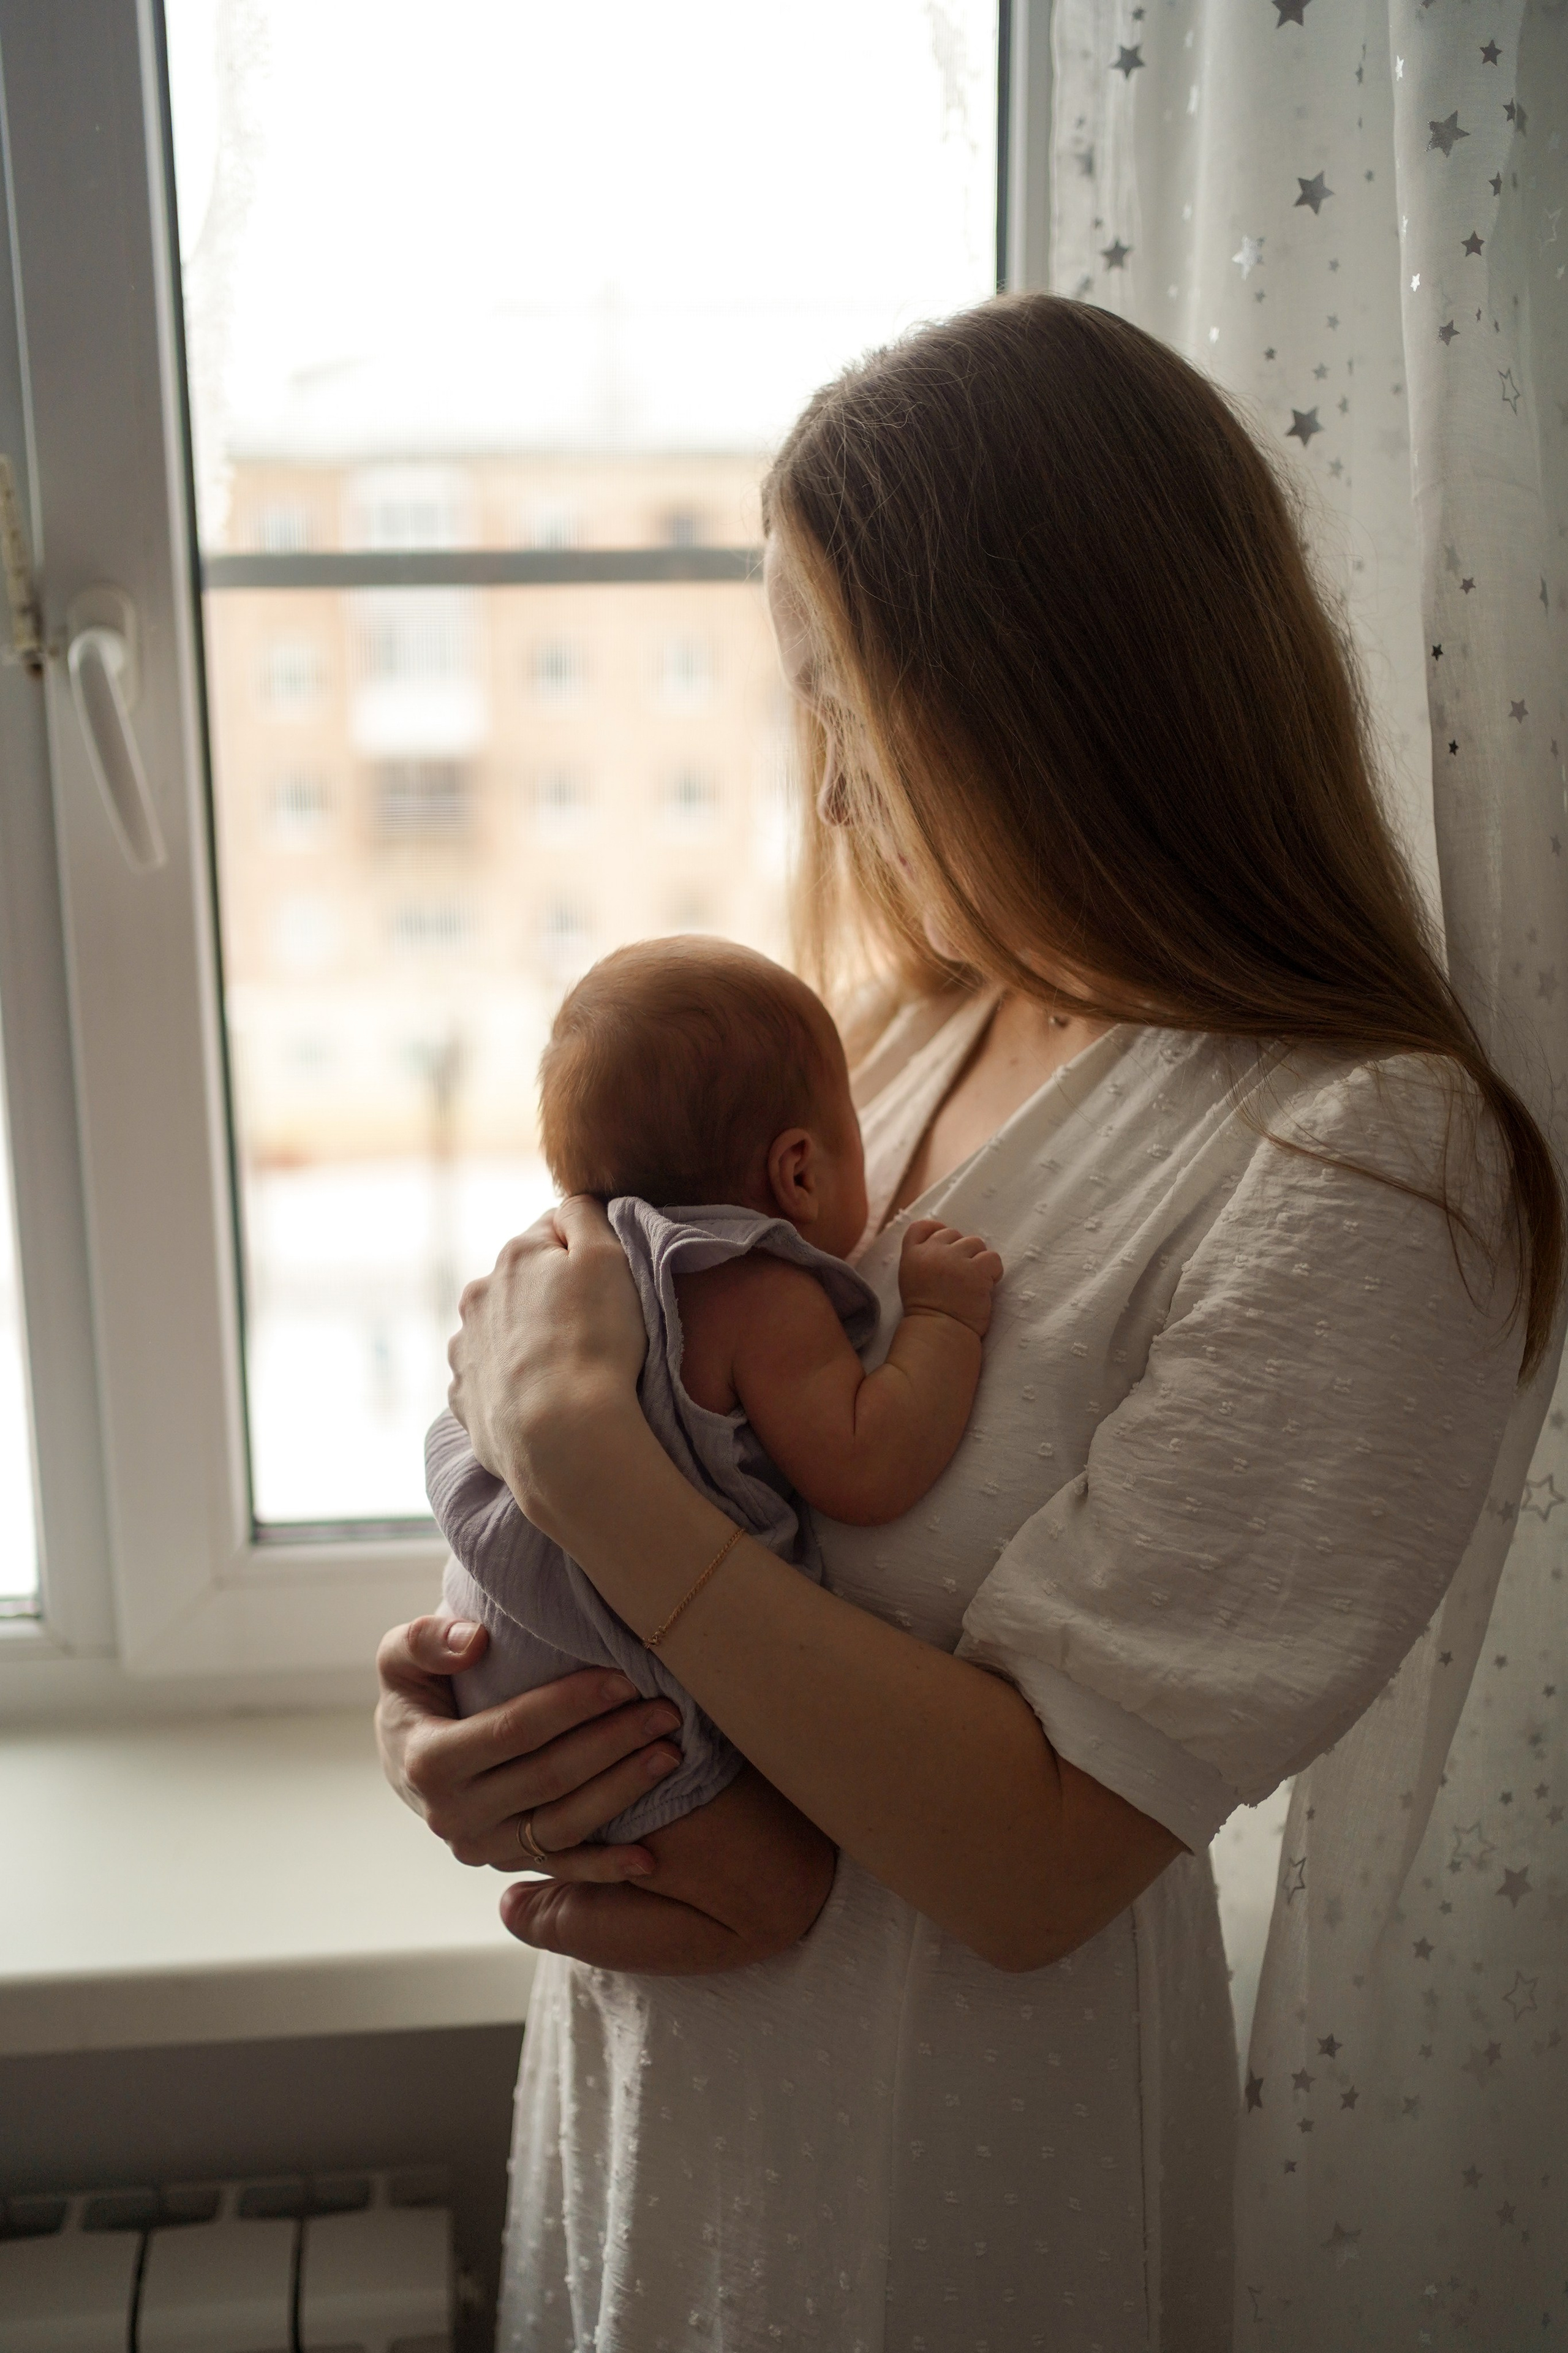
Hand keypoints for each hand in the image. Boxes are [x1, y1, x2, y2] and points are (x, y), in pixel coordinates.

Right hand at [375, 1615, 683, 1882]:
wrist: (406, 1753)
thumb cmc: (417, 1692)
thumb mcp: (400, 1657)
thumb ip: (427, 1641)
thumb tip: (474, 1641)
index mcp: (429, 1761)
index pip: (514, 1731)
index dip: (572, 1705)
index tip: (625, 1678)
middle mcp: (454, 1814)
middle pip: (549, 1777)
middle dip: (614, 1742)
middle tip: (665, 1712)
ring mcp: (483, 1847)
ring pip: (563, 1825)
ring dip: (622, 1792)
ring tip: (671, 1755)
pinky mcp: (508, 1863)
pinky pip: (562, 1868)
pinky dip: (606, 1867)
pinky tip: (649, 1857)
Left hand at [447, 1195, 646, 1529]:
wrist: (563, 1438)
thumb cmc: (595, 1342)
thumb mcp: (607, 1257)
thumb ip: (585, 1214)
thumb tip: (569, 1207)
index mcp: (513, 1258)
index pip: (554, 1232)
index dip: (586, 1254)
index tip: (610, 1285)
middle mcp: (477, 1298)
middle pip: (522, 1283)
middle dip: (551, 1297)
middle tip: (593, 1330)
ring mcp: (465, 1352)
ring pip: (500, 1332)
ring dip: (525, 1341)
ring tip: (565, 1371)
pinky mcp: (465, 1401)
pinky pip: (489, 1381)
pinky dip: (510, 1385)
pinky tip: (540, 1401)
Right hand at [897, 1218, 1003, 1338]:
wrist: (939, 1335)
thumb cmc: (930, 1314)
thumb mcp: (913, 1281)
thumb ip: (923, 1260)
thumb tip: (946, 1246)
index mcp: (912, 1256)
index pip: (921, 1227)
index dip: (935, 1230)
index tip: (947, 1244)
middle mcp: (931, 1253)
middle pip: (952, 1234)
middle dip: (961, 1251)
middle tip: (961, 1277)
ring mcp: (954, 1259)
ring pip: (975, 1243)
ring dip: (978, 1261)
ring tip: (973, 1284)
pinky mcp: (976, 1270)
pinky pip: (992, 1258)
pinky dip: (994, 1272)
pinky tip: (985, 1288)